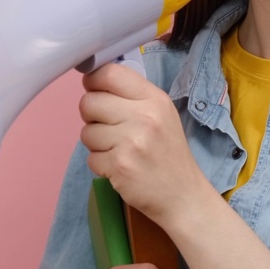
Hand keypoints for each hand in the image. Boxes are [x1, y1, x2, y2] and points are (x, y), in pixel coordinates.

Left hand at [79, 63, 209, 224]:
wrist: (183, 195)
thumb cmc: (168, 153)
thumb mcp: (162, 115)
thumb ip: (133, 96)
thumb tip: (93, 81)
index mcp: (154, 99)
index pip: (110, 74)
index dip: (93, 81)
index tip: (95, 92)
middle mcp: (144, 116)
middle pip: (89, 102)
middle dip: (91, 116)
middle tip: (108, 127)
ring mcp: (131, 142)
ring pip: (86, 132)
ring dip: (96, 143)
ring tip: (118, 150)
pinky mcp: (119, 166)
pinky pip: (90, 158)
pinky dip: (101, 164)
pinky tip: (120, 167)